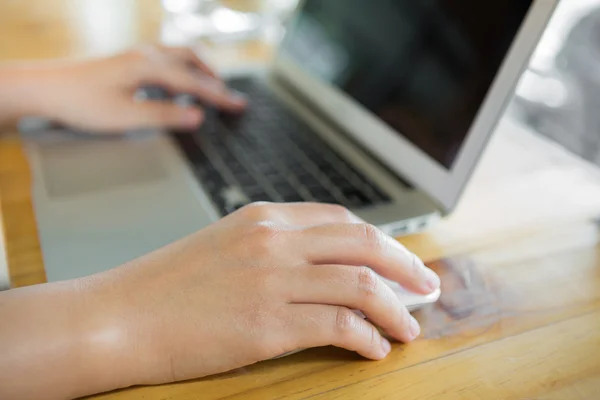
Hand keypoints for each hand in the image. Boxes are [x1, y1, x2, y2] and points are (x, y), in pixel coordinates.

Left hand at [12, 45, 245, 131]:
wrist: (45, 88)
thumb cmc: (81, 101)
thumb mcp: (126, 117)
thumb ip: (164, 116)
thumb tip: (197, 116)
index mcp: (150, 67)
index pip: (195, 82)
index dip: (219, 96)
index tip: (239, 105)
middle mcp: (146, 55)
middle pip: (192, 59)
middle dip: (214, 77)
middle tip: (230, 96)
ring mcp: (136, 55)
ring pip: (179, 56)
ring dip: (199, 70)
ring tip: (211, 88)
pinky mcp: (127, 61)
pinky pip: (165, 60)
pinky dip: (182, 70)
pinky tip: (177, 85)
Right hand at [91, 202, 440, 386]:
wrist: (118, 315)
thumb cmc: (167, 284)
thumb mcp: (225, 245)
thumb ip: (274, 246)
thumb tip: (323, 264)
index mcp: (264, 217)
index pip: (342, 220)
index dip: (380, 241)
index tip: (398, 261)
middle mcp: (274, 242)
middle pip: (364, 243)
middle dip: (406, 266)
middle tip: (428, 287)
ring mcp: (272, 281)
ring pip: (361, 284)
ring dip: (396, 308)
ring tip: (410, 327)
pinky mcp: (267, 325)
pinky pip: (339, 326)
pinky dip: (366, 337)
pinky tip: (374, 349)